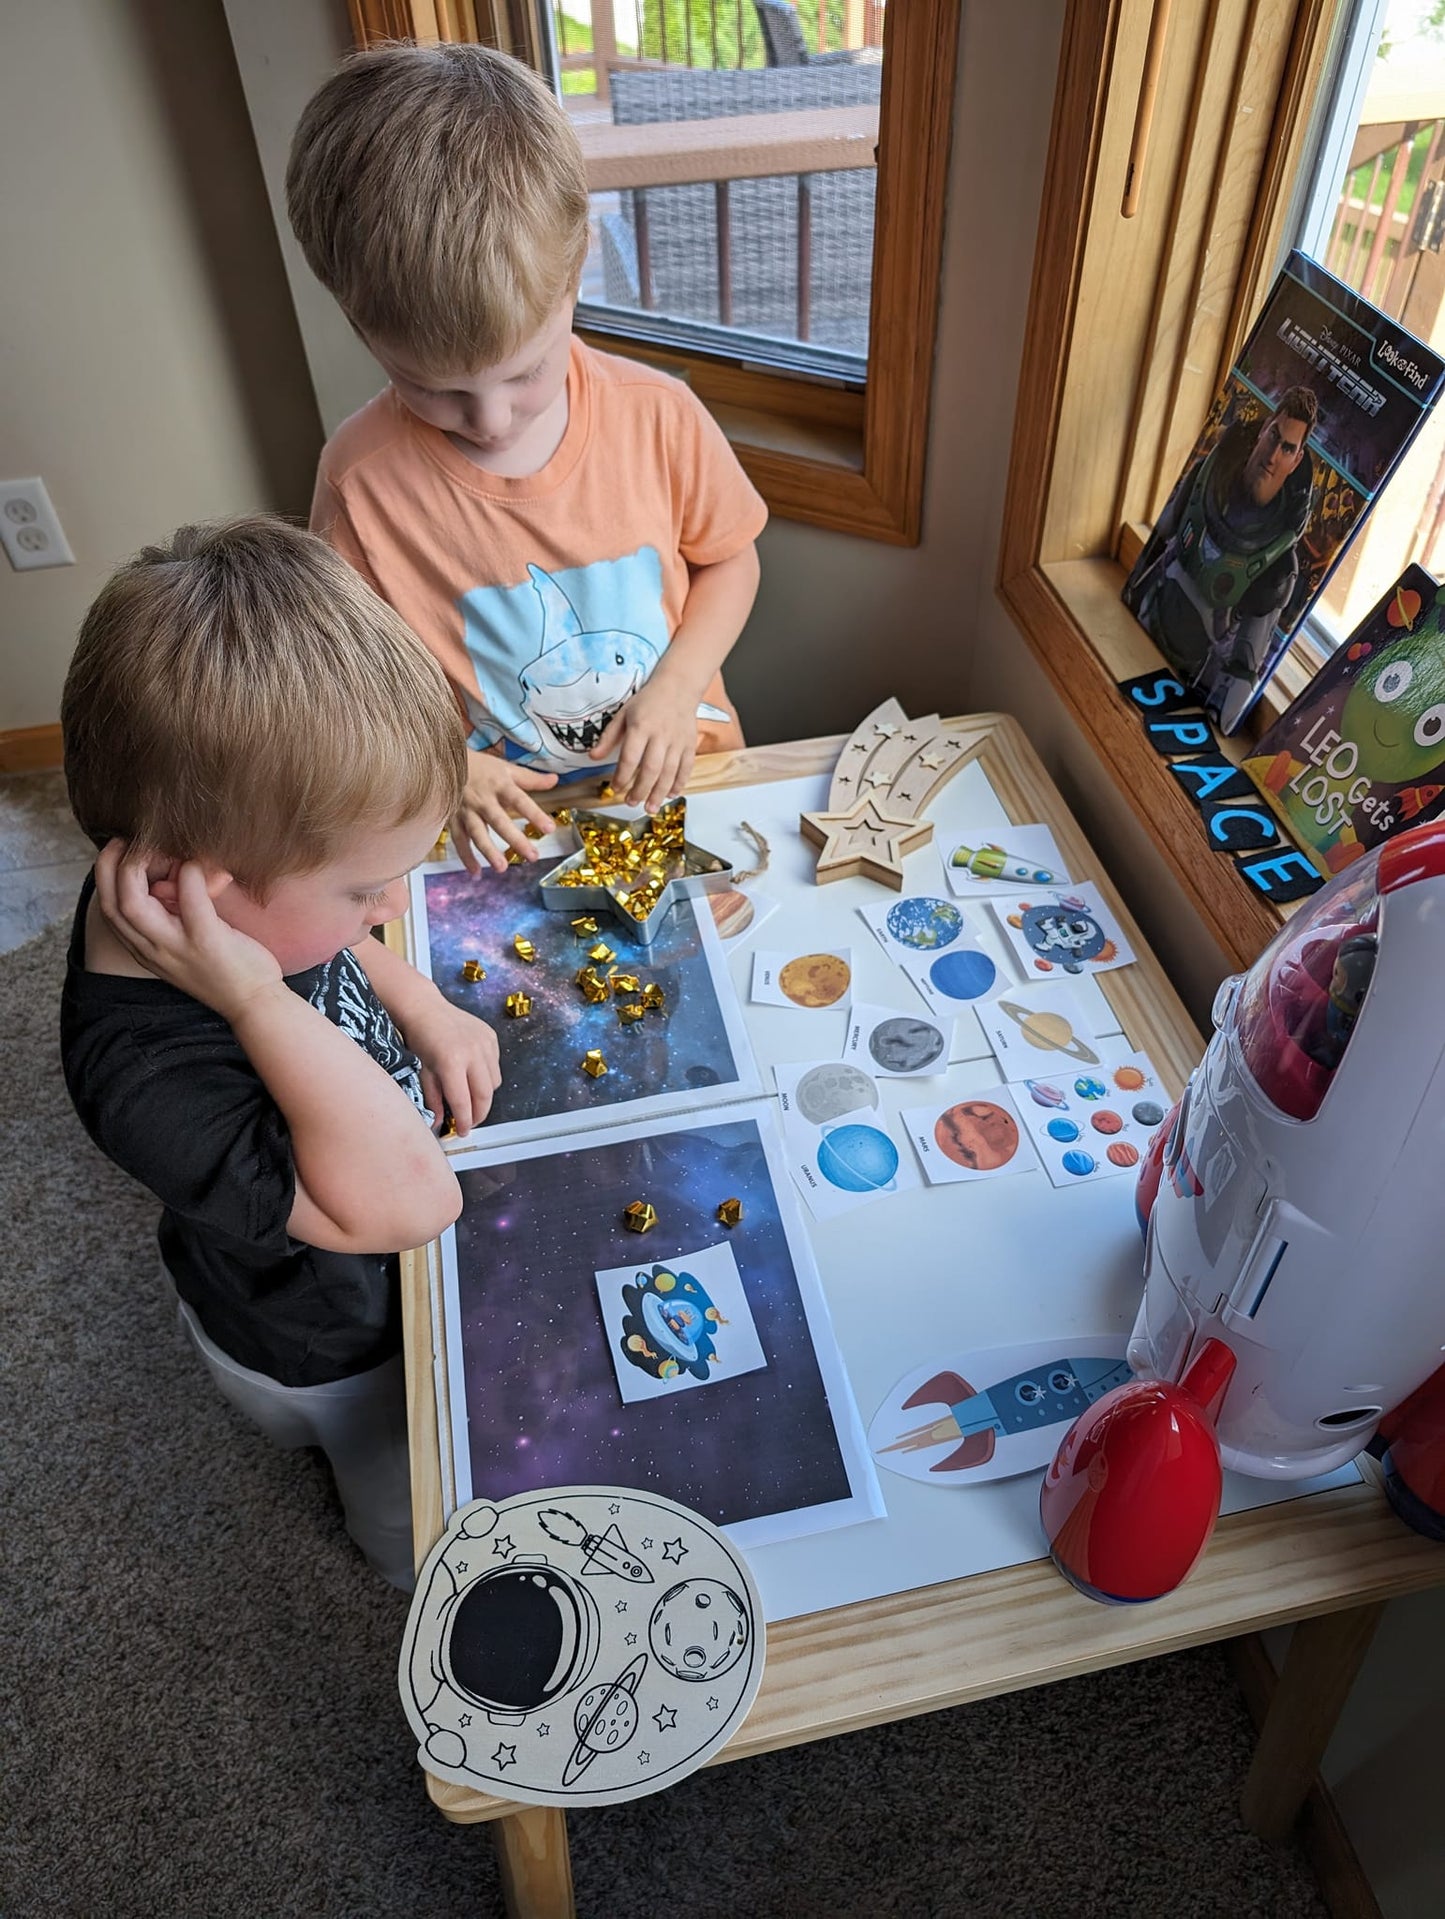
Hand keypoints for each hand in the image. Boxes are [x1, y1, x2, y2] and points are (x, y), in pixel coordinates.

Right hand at [93, 839, 281, 1023]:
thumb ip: (173, 912)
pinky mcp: (206, 941)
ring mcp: (176, 947)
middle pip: (111, 903)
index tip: (121, 850)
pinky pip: (189, 900)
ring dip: (137, 867)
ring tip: (157, 847)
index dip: (106, 874)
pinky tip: (198, 863)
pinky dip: (189, 874)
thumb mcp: (186, 942)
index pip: (108, 910)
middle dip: (109, 865)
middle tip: (127, 839)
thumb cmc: (226, 965)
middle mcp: (152, 949)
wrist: (254, 1003)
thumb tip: (176, 867)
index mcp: (144, 949)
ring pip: (133, 904)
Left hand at [401, 987, 502, 1135]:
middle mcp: (472, 1052)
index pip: (463, 1102)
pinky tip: (473, 1075)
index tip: (462, 1131)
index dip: (464, 1121)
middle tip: (470, 1122)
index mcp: (451, 1062)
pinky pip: (495, 1065)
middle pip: (485, 1096)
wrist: (424, 1007)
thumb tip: (438, 1122)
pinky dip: (487, 1076)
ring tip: (470, 1097)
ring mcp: (484, 1043)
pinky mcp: (491, 1037)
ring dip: (484, 1095)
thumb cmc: (419, 1037)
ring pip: (494, 1083)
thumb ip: (433, 1099)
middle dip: (479, 1114)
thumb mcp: (422, 1072)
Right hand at [453, 749, 558, 875]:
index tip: (549, 828)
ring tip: (502, 868)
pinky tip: (476, 872)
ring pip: (477, 833)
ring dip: (489, 851)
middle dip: (515, 839)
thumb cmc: (480, 767)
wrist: (444, 762)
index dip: (534, 814)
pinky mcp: (453, 820)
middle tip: (532, 856)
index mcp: (499, 785)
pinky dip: (466, 857)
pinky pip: (459, 840)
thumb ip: (530, 778)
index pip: (520, 801)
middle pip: (500, 821)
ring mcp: (466, 811)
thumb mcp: (506, 769)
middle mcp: (483, 799)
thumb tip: (554, 779)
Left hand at [590, 676, 697, 812]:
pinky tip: (670, 794)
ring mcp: (677, 741)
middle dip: (641, 789)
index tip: (616, 788)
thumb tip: (593, 757)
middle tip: (631, 802)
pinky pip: (686, 767)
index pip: (630, 757)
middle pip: (651, 768)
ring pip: (669, 772)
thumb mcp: (623, 714)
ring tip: (650, 808)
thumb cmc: (648, 701)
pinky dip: (679, 783)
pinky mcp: (690, 744)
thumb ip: (609, 737)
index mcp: (641, 726)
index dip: (622, 776)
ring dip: (659, 793)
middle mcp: (660, 735)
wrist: (678, 687)